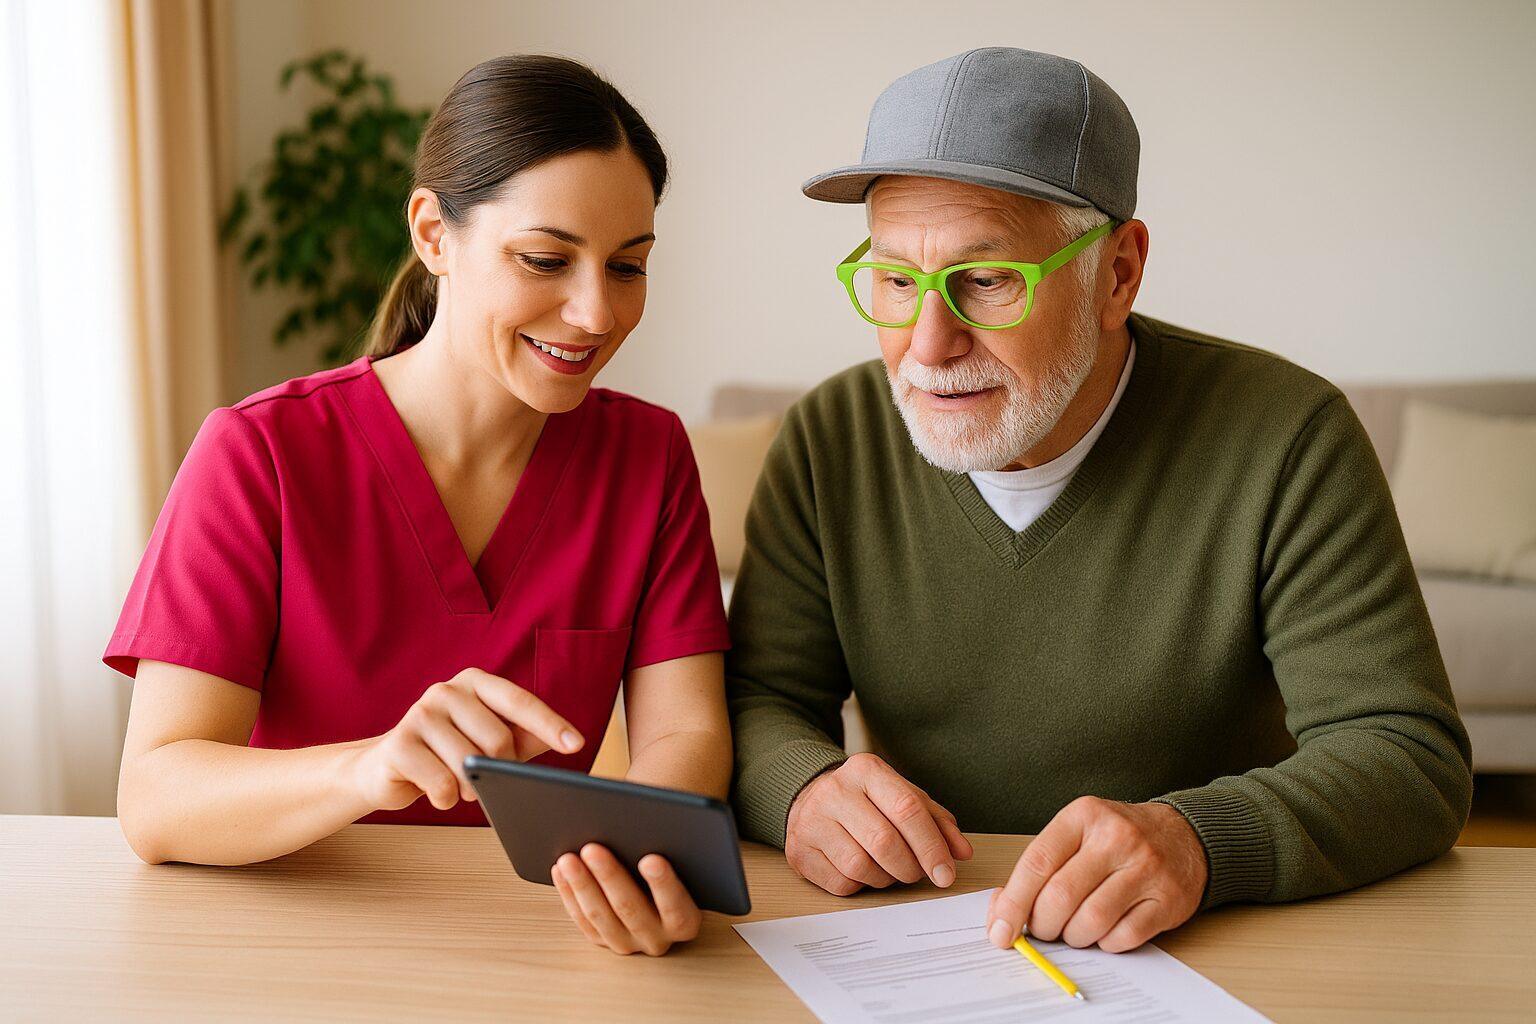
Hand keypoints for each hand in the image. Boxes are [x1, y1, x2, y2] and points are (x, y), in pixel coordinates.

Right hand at [348, 667, 583, 812]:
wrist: (385, 769)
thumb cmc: (447, 753)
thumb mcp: (490, 742)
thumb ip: (526, 737)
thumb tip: (567, 740)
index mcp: (475, 682)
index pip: (520, 702)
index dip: (550, 724)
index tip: (575, 744)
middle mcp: (447, 690)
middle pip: (498, 740)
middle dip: (499, 770)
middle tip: (486, 780)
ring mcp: (420, 713)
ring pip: (470, 764)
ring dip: (472, 788)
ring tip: (460, 786)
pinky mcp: (399, 744)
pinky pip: (443, 783)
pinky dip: (447, 799)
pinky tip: (438, 793)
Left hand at [551, 845, 701, 955]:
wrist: (657, 887)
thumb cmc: (673, 864)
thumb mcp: (681, 861)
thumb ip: (671, 850)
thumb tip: (646, 825)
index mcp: (685, 923)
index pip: (677, 908)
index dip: (664, 884)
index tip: (651, 859)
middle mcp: (657, 938)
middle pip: (631, 910)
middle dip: (610, 876)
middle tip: (593, 849)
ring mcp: (627, 942)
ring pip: (600, 916)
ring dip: (582, 885)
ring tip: (569, 858)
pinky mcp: (601, 939)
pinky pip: (581, 919)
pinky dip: (569, 893)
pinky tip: (561, 869)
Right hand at [785, 752, 973, 895]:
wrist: (811, 799)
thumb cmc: (867, 802)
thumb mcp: (904, 798)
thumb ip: (937, 822)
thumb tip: (961, 852)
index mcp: (866, 770)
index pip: (907, 809)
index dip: (932, 846)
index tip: (946, 873)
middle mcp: (834, 790)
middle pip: (884, 842)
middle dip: (910, 867)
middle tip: (917, 874)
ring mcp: (811, 821)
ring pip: (861, 866)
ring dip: (885, 878)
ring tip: (888, 869)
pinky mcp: (799, 851)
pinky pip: (841, 883)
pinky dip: (860, 886)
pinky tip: (862, 872)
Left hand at [986, 798, 1206, 952]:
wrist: (1183, 835)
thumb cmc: (1117, 838)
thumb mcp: (1077, 833)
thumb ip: (1041, 866)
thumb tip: (1002, 910)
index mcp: (1083, 816)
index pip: (1037, 863)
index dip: (1012, 902)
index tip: (999, 930)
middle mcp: (1116, 838)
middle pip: (1060, 897)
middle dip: (1041, 925)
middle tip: (1041, 929)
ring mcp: (1145, 869)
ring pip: (1090, 921)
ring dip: (1072, 937)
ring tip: (1072, 930)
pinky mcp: (1168, 900)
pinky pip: (1123, 937)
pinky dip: (1104, 943)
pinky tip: (1104, 931)